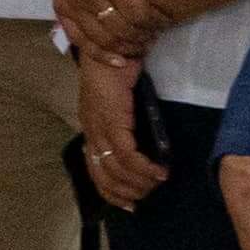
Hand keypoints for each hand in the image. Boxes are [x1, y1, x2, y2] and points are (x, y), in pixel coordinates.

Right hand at [51, 0, 174, 57]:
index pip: (136, 10)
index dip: (155, 21)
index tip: (166, 22)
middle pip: (121, 28)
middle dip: (143, 36)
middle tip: (155, 35)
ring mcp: (71, 4)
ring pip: (102, 39)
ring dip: (126, 47)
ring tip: (141, 45)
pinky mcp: (61, 11)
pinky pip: (80, 40)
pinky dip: (101, 54)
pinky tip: (119, 59)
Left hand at [76, 54, 165, 209]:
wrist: (112, 44)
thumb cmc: (118, 69)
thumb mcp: (120, 101)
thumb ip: (124, 121)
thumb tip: (140, 144)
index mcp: (90, 126)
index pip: (93, 168)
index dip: (109, 190)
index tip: (128, 204)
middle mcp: (91, 129)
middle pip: (102, 174)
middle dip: (124, 192)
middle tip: (146, 197)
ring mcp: (99, 125)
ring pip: (115, 167)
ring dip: (138, 182)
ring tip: (156, 184)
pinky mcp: (112, 119)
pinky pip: (126, 153)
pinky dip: (142, 167)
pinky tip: (158, 172)